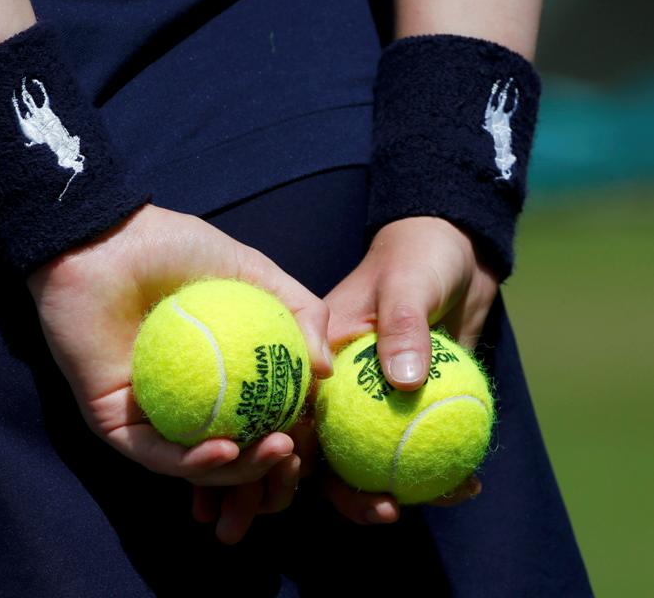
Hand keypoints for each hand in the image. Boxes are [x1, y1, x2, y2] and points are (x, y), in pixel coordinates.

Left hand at [27, 204, 331, 539]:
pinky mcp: (114, 423)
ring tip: (273, 450)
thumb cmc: (173, 248)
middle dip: (267, 472)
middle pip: (233, 454)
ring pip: (197, 465)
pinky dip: (192, 462)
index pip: (261, 419)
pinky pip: (155, 455)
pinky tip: (225, 450)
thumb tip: (327, 371)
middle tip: (292, 455)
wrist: (104, 240)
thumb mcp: (253, 272)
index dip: (290, 437)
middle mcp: (188, 402)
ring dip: (240, 472)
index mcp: (221, 375)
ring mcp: (151, 416)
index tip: (314, 431)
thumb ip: (301, 309)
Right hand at [322, 216, 498, 521]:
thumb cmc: (418, 257)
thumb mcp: (408, 284)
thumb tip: (404, 383)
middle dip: (348, 496)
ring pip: (373, 462)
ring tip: (438, 500)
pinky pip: (417, 448)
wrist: (456, 253)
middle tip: (387, 513)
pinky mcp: (409, 409)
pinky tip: (468, 484)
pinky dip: (439, 471)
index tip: (327, 484)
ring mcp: (375, 402)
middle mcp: (340, 388)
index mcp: (321, 361)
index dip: (298, 460)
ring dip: (397, 492)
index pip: (299, 417)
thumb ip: (402, 327)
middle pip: (328, 455)